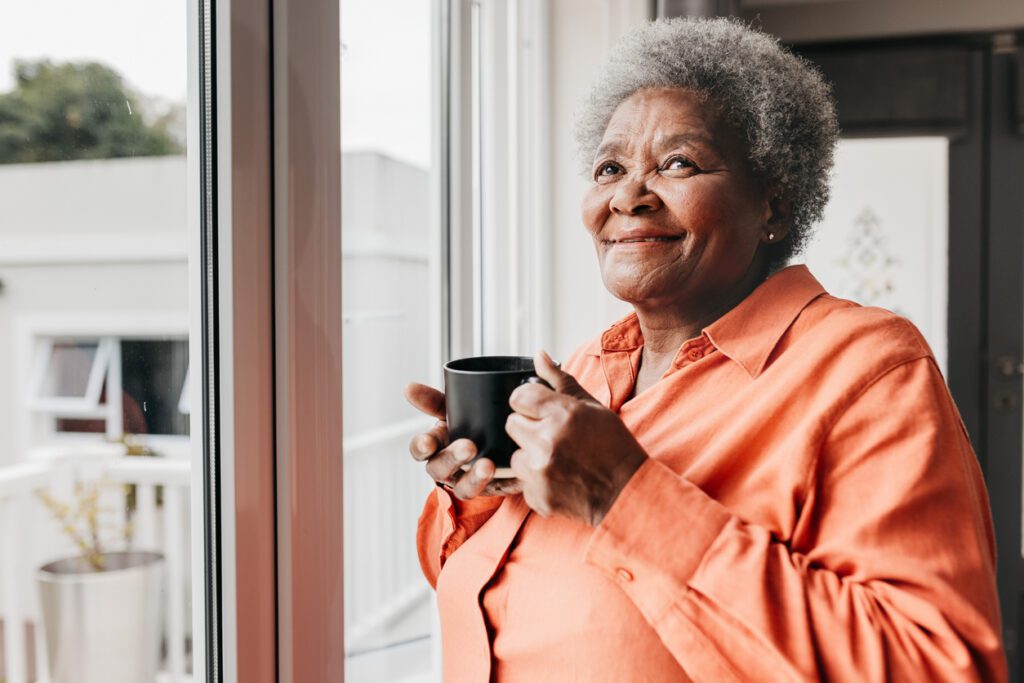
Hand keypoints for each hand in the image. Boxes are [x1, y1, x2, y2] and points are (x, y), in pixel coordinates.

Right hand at [404, 382, 523, 498]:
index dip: (422, 447)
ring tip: (488, 465)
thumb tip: (409, 387)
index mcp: (436, 445)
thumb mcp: (454, 408)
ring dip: (474, 478)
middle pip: (440, 470)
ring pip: (464, 489)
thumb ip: (433, 400)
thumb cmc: (470, 422)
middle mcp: (448, 468)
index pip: (420, 449)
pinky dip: (504, 483)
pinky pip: (496, 491)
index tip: (428, 443)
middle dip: (452, 459)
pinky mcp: (494, 488)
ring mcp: (469, 481)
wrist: (502, 435)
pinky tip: (514, 473)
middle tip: (469, 446)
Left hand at [505, 350, 647, 525]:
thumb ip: (560, 380)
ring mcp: (540, 471)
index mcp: (562, 414)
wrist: (626, 492)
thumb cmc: (612, 445)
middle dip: (528, 427)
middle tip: (552, 435)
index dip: (529, 402)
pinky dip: (537, 480)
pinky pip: (523, 481)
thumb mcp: (592, 406)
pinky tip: (560, 478)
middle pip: (512, 423)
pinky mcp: (537, 496)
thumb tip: (539, 354)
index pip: (519, 397)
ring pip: (515, 454)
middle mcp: (547, 441)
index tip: (540, 410)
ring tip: (558, 459)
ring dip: (531, 456)